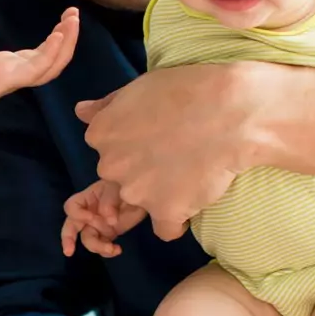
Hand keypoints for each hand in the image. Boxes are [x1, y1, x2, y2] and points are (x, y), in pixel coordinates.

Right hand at [61, 180, 144, 258]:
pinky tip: (117, 249)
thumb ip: (110, 202)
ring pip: (88, 240)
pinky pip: (102, 247)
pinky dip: (108, 251)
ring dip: (97, 246)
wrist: (143, 194)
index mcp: (87, 198)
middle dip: (68, 239)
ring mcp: (98, 225)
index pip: (72, 207)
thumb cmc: (126, 185)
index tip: (91, 217)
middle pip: (72, 226)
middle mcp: (88, 213)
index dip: (77, 214)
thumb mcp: (117, 188)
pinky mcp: (108, 235)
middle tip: (69, 252)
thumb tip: (110, 221)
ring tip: (112, 248)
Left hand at [77, 62, 272, 239]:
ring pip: (141, 202)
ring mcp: (136, 192)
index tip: (157, 138)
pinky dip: (178, 220)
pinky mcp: (165, 212)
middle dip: (143, 171)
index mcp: (101, 134)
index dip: (134, 146)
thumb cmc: (188, 90)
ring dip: (160, 194)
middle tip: (176, 154)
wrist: (233, 112)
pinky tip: (193, 199)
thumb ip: (107, 105)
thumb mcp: (139, 86)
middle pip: (121, 178)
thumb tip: (81, 112)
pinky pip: (165, 229)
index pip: (109, 151)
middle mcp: (110, 165)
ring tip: (189, 173)